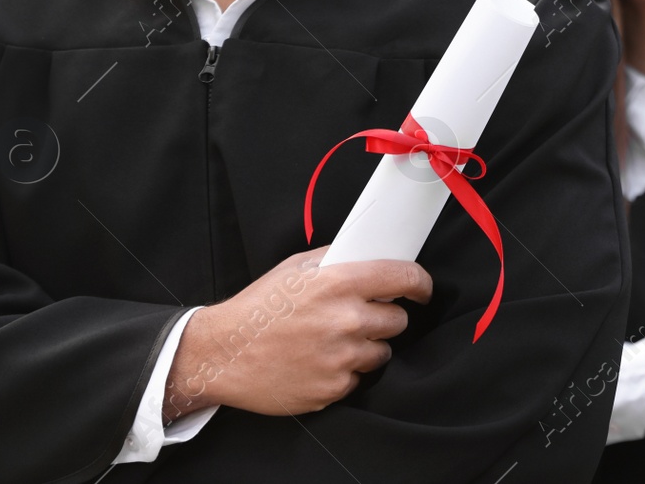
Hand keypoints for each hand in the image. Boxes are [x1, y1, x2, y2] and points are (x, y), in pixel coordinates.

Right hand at [162, 246, 431, 420]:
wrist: (223, 354)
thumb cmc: (258, 308)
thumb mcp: (296, 269)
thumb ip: (338, 261)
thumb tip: (372, 256)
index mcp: (339, 283)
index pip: (404, 278)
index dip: (420, 284)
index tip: (422, 290)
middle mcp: (346, 320)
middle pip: (398, 320)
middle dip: (384, 317)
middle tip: (359, 317)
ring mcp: (341, 357)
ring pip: (382, 351)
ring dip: (366, 346)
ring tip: (333, 340)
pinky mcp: (333, 388)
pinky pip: (358, 378)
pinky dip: (345, 371)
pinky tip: (320, 361)